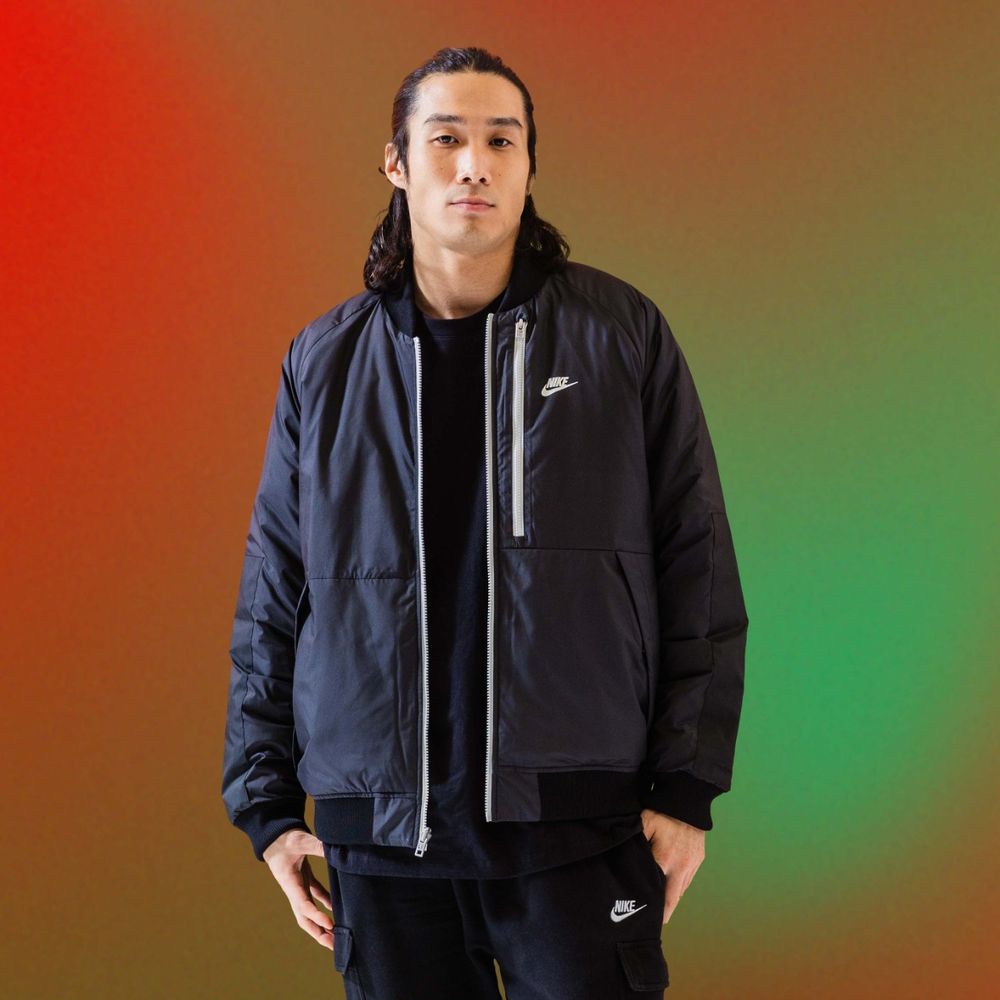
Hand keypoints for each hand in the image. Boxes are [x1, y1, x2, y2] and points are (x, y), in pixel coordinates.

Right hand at [262, 828, 334, 948]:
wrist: (273, 833)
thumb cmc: (284, 838)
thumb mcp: (300, 841)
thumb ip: (317, 846)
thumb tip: (336, 850)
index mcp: (290, 883)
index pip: (304, 905)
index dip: (317, 916)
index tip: (330, 924)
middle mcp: (293, 889)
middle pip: (304, 918)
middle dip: (318, 933)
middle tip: (334, 945)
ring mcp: (298, 884)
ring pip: (310, 910)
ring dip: (322, 922)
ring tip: (336, 935)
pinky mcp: (304, 877)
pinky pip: (315, 894)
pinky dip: (325, 902)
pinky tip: (336, 908)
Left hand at [640, 807, 705, 923]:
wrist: (688, 801)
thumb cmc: (662, 811)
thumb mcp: (643, 824)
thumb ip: (635, 844)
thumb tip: (625, 859)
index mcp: (665, 861)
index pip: (656, 892)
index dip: (650, 906)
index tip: (643, 918)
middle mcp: (681, 868)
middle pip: (672, 899)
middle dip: (663, 912)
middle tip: (652, 923)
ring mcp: (692, 865)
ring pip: (680, 890)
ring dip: (671, 898)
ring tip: (659, 909)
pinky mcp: (698, 860)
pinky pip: (687, 879)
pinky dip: (678, 886)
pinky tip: (670, 888)